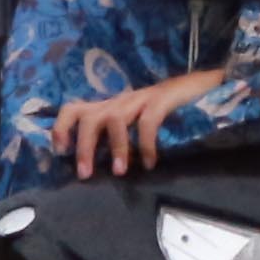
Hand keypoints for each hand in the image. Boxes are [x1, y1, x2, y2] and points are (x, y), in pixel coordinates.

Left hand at [46, 75, 225, 183]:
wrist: (198, 85)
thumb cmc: (164, 110)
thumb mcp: (133, 123)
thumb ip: (117, 138)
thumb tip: (100, 165)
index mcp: (109, 107)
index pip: (74, 108)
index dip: (61, 127)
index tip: (60, 152)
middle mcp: (119, 101)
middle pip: (88, 116)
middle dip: (83, 146)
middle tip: (85, 174)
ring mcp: (139, 99)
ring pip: (114, 119)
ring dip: (116, 148)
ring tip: (121, 172)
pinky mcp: (161, 100)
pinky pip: (147, 122)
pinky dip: (146, 144)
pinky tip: (150, 163)